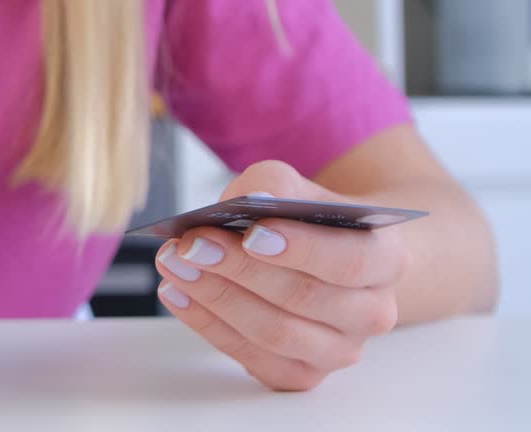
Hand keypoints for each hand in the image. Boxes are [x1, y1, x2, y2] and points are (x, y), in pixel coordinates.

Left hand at [154, 161, 409, 390]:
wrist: (326, 256)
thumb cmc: (307, 219)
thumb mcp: (297, 187)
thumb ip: (275, 185)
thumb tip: (251, 201)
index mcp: (386, 259)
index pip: (347, 260)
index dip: (300, 249)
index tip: (250, 232)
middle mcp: (372, 312)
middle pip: (304, 298)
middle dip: (239, 270)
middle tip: (191, 245)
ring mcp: (339, 350)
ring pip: (275, 333)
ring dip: (216, 298)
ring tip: (174, 266)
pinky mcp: (302, 373)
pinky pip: (253, 357)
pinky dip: (209, 325)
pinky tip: (178, 295)